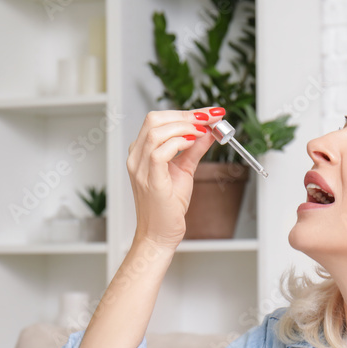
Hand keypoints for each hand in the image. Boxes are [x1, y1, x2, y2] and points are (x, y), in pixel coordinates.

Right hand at [125, 106, 225, 248]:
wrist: (159, 235)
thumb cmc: (167, 207)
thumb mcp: (184, 170)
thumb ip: (194, 149)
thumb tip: (209, 132)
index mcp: (141, 152)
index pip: (158, 120)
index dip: (186, 112)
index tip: (210, 113)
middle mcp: (136, 157)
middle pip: (155, 119)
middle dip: (186, 115)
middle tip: (209, 119)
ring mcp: (140, 167)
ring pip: (156, 131)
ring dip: (184, 127)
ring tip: (203, 131)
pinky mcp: (150, 179)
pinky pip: (159, 151)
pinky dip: (178, 142)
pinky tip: (193, 143)